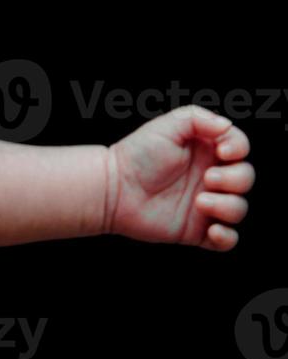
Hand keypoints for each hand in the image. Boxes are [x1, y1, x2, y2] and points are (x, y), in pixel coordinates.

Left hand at [106, 106, 253, 250]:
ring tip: (199, 201)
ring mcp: (205, 205)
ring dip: (227, 206)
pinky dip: (226, 237)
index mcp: (205, 151)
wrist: (113, 188)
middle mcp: (209, 177)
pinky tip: (211, 229)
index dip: (239, 149)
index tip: (223, 151)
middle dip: (234, 179)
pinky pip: (227, 240)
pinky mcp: (197, 229)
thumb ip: (198, 119)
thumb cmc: (137, 155)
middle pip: (245, 178)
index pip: (239, 148)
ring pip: (238, 209)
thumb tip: (227, 126)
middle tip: (208, 178)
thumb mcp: (166, 126)